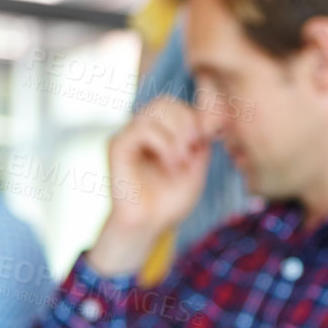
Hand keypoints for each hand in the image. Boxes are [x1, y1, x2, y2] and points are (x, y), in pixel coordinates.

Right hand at [89, 100, 213, 275]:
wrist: (151, 225)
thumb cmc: (170, 199)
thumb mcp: (196, 165)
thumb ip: (201, 138)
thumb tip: (210, 114)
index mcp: (158, 132)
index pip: (176, 105)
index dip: (195, 117)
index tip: (206, 140)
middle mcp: (140, 129)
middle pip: (165, 102)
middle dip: (187, 122)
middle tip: (194, 148)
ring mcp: (128, 136)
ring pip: (155, 110)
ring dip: (177, 134)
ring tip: (182, 160)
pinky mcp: (118, 146)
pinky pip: (143, 128)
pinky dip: (164, 143)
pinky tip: (170, 163)